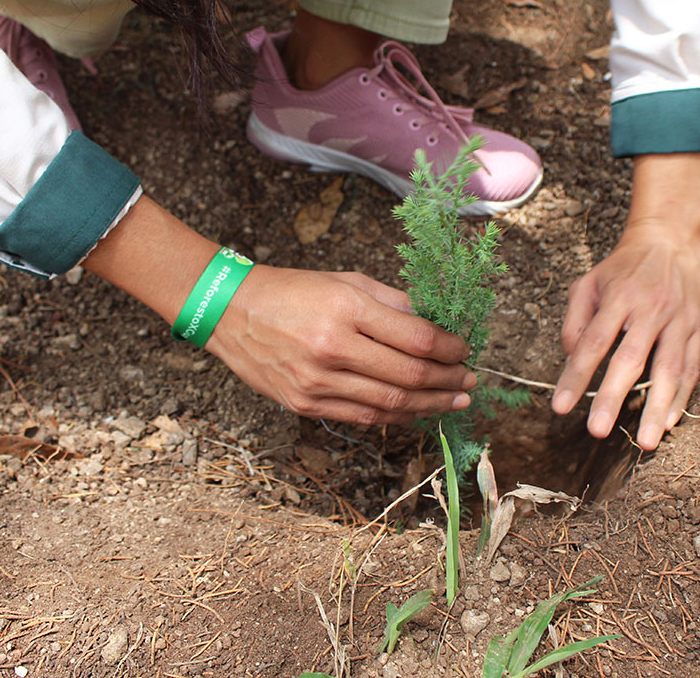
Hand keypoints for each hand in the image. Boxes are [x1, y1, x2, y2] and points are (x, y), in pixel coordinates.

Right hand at [80, 196, 474, 426]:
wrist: (229, 311)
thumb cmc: (293, 290)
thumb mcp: (345, 281)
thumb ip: (392, 303)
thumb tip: (437, 324)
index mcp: (346, 309)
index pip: (417, 338)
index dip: (451, 350)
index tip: (466, 351)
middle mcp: (333, 348)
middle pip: (409, 375)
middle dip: (448, 382)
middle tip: (471, 382)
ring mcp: (317, 381)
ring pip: (390, 403)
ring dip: (430, 405)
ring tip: (455, 402)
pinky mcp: (305, 404)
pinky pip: (362, 417)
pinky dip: (395, 416)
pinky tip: (416, 412)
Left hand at [550, 152, 699, 448]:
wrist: (671, 241)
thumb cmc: (623, 267)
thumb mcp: (589, 282)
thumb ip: (574, 320)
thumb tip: (570, 359)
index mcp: (619, 298)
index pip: (593, 343)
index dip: (576, 376)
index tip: (560, 406)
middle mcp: (650, 310)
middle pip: (630, 360)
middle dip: (613, 398)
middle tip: (597, 430)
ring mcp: (679, 321)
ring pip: (668, 371)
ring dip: (657, 409)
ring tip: (647, 442)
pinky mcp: (699, 329)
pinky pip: (691, 369)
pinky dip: (682, 398)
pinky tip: (670, 422)